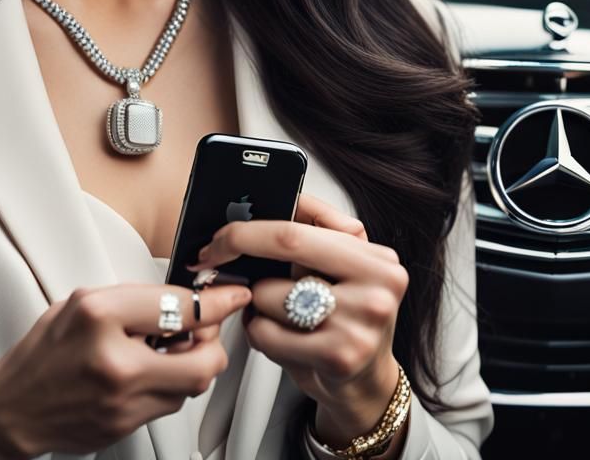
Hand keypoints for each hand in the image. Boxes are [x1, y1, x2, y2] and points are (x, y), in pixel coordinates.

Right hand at [0, 281, 251, 458]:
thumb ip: (133, 299)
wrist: (13, 408)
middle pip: (203, 358)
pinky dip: (172, 384)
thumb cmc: (44, 350)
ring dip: (194, 363)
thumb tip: (183, 298)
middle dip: (214, 340)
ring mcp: (122, 399)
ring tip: (171, 347)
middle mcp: (115, 359)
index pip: (179, 306)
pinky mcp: (126, 426)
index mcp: (100, 314)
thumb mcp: (81, 302)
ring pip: (193, 384)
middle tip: (206, 327)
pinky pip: (171, 403)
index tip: (234, 295)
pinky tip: (152, 370)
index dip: (215, 301)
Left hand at [187, 193, 406, 441]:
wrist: (367, 383)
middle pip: (285, 249)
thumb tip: (253, 206)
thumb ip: (313, 229)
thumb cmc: (346, 318)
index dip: (249, 228)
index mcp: (377, 259)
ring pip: (269, 295)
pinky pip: (267, 333)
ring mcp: (358, 325)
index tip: (220, 234)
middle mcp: (376, 290)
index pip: (298, 228)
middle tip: (213, 259)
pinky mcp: (338, 357)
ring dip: (256, 304)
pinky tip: (279, 337)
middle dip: (238, 251)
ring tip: (277, 313)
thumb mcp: (342, 267)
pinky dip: (259, 333)